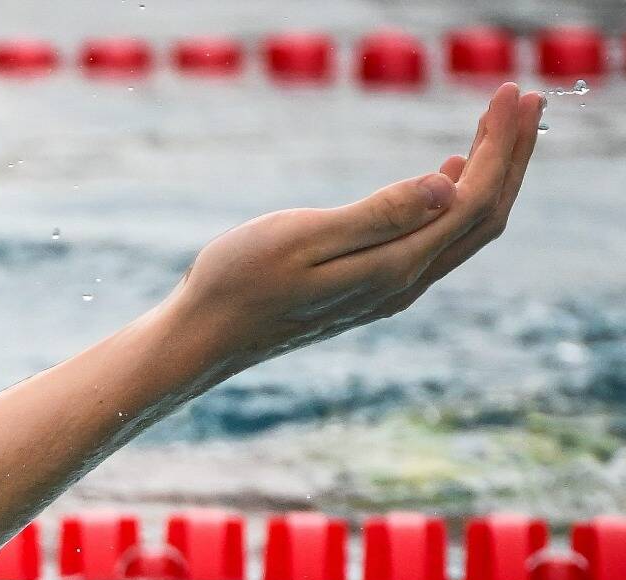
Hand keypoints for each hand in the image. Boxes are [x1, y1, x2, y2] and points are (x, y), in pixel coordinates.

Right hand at [168, 82, 543, 378]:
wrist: (203, 336)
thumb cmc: (239, 281)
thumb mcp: (302, 237)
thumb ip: (378, 214)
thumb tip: (448, 186)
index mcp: (394, 267)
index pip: (473, 200)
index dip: (502, 146)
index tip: (512, 93)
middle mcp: (404, 284)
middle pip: (483, 216)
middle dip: (511, 156)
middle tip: (526, 99)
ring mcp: (390, 291)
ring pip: (464, 230)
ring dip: (490, 177)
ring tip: (500, 128)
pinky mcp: (371, 289)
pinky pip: (436, 242)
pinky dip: (458, 201)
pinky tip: (449, 174)